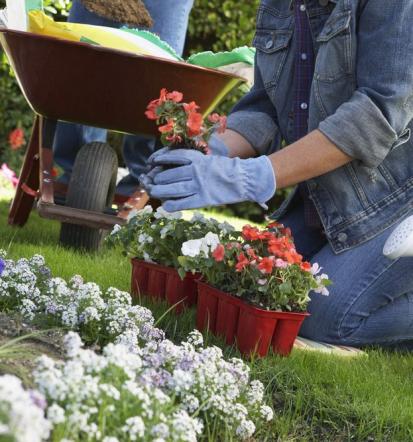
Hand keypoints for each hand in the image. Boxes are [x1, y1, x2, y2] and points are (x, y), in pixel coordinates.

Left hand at [140, 149, 275, 211]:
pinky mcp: (203, 199)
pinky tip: (165, 205)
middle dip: (155, 179)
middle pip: (168, 175)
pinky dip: (171, 205)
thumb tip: (168, 163)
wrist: (243, 179)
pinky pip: (182, 203)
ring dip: (159, 191)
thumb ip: (190, 161)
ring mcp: (198, 186)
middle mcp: (195, 171)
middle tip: (147, 181)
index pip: (170, 157)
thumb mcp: (206, 159)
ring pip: (172, 189)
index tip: (150, 163)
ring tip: (153, 192)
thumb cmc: (223, 169)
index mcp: (196, 158)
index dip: (158, 160)